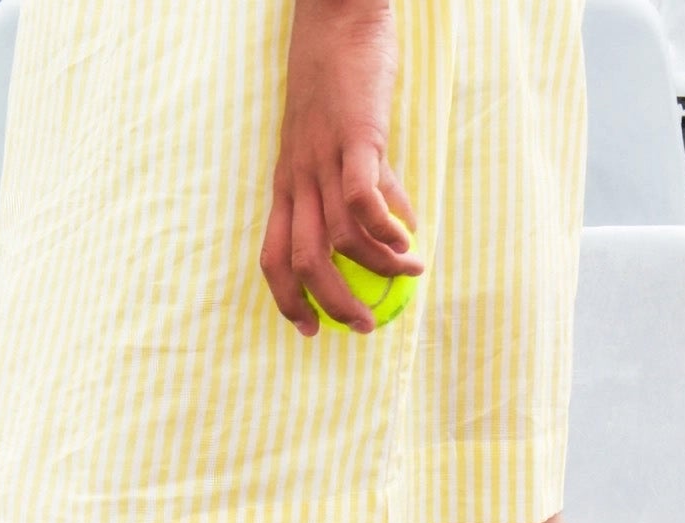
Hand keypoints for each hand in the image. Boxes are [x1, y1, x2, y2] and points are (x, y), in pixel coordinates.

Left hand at [261, 0, 422, 335]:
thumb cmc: (342, 78)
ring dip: (376, 267)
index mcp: (288, 184)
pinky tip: (408, 239)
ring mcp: (322, 158)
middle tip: (366, 325)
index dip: (288, 301)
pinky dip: (384, 228)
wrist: (339, 17)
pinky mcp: (353, 137)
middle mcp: (298, 178)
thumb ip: (369, 186)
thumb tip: (399, 228)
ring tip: (410, 272)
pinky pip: (361, 198)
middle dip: (333, 304)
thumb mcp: (344, 143)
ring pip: (337, 237)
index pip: (274, 257)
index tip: (310, 330)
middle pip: (303, 261)